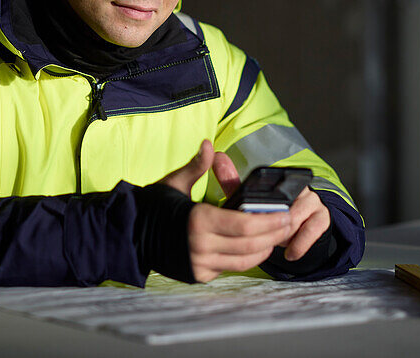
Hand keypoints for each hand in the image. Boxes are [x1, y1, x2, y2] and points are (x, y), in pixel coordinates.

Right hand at [158, 140, 292, 282]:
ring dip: (263, 249)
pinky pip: (229, 269)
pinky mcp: (198, 276)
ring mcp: (200, 264)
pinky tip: (256, 247)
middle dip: (273, 235)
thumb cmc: (154, 206)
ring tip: (277, 236)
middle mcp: (200, 245)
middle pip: (249, 245)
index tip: (285, 215)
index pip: (244, 225)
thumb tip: (209, 144)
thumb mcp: (175, 183)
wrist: (130, 234)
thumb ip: (196, 166)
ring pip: (243, 261)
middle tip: (289, 225)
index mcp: (198, 220)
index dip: (269, 222)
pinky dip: (246, 258)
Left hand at [211, 146, 331, 261]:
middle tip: (262, 237)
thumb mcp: (249, 200)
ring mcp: (313, 201)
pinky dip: (300, 243)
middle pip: (286, 205)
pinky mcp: (322, 217)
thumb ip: (232, 181)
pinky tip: (290, 253)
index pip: (274, 186)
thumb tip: (217, 156)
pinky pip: (314, 229)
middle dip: (273, 225)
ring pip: (299, 217)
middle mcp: (299, 186)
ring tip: (276, 244)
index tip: (253, 220)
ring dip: (286, 234)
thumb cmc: (269, 214)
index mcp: (280, 180)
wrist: (297, 230)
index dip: (263, 206)